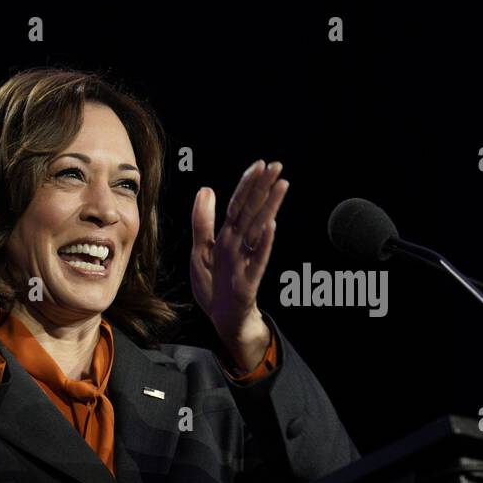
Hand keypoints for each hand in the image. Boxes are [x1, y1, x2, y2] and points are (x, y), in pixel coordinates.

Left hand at [190, 160, 288, 341]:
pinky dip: (264, 243)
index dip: (247, 185)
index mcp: (227, 236)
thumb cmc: (214, 284)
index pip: (239, 204)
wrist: (222, 317)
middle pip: (251, 212)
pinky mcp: (248, 281)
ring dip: (269, 207)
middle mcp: (238, 245)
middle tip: (277, 166)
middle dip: (263, 188)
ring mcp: (245, 261)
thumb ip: (202, 221)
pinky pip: (257, 259)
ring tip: (281, 186)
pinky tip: (271, 226)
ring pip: (258, 229)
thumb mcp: (200, 250)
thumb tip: (206, 188)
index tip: (259, 164)